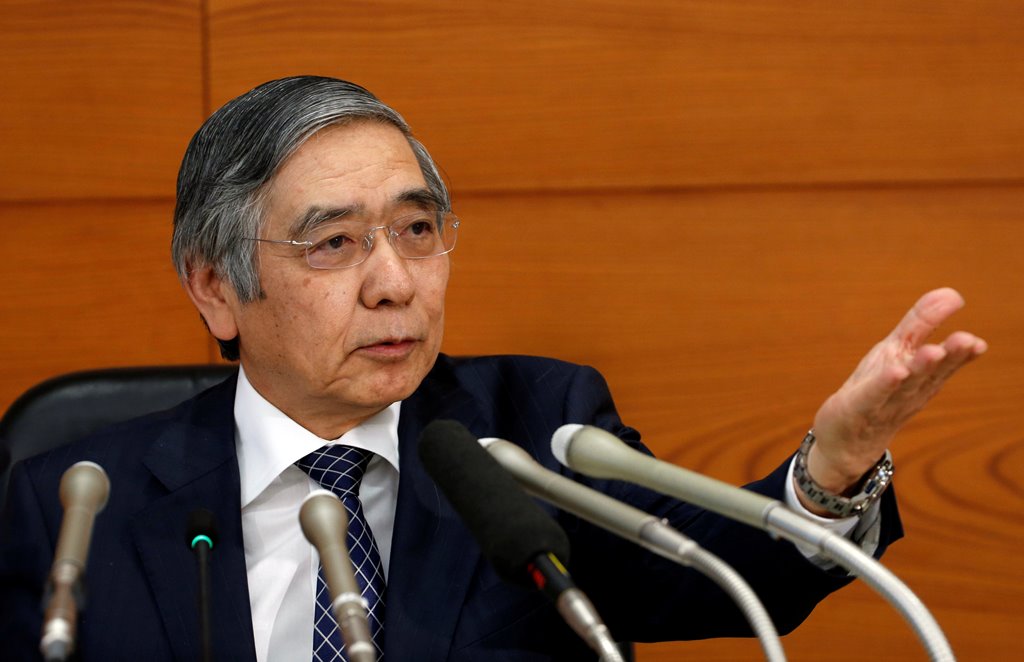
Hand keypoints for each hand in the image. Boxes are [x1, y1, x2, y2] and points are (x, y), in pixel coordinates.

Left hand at [804, 288, 986, 503]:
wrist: (847, 441)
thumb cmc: (877, 391)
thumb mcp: (897, 351)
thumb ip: (921, 324)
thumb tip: (951, 293)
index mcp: (921, 376)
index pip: (944, 362)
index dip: (960, 352)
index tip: (976, 341)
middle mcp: (909, 390)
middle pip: (931, 372)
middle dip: (949, 357)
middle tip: (967, 340)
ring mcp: (885, 401)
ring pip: (906, 383)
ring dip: (920, 367)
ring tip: (933, 351)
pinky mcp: (857, 407)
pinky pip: (873, 395)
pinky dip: (884, 383)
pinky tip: (895, 371)